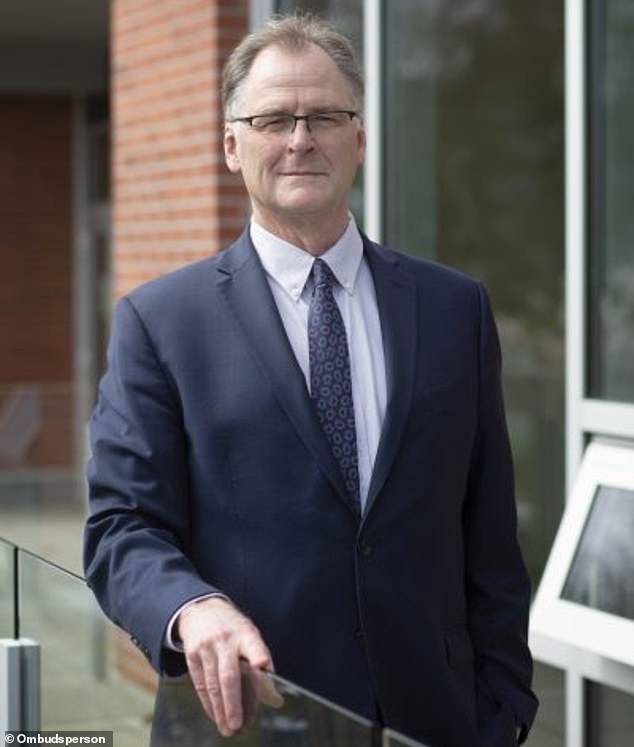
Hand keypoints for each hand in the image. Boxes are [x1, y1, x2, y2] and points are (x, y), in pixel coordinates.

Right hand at [177, 597, 281, 735]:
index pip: (253, 645)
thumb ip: (262, 662)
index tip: (262, 665)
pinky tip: (215, 714)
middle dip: (233, 702)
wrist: (201, 609)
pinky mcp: (192, 654)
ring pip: (212, 683)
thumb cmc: (233, 628)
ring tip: (227, 727)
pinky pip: (200, 683)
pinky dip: (208, 702)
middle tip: (238, 723)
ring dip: (220, 709)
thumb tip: (274, 699)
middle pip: (229, 674)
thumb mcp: (250, 635)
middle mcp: (225, 639)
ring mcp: (207, 646)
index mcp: (245, 633)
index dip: (258, 655)